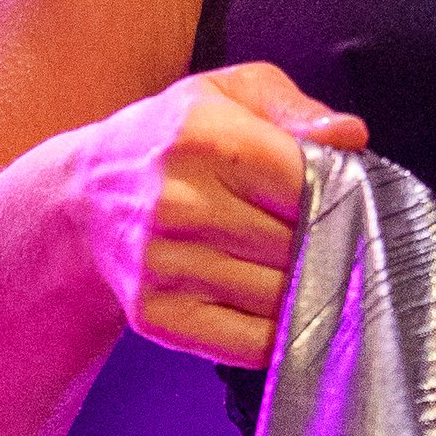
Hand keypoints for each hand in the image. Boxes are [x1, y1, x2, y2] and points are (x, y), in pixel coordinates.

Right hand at [69, 62, 367, 367]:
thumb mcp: (229, 93)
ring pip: (280, 296)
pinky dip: (280, 332)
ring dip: (310, 289)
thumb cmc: (174, 139)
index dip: (341, 196)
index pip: (306, 182)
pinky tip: (282, 307)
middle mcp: (180, 204)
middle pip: (297, 244)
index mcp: (205, 138)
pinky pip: (250, 341)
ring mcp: (164, 265)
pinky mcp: (157, 315)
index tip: (351, 200)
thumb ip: (295, 108)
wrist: (85, 199)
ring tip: (310, 268)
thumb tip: (351, 135)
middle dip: (329, 244)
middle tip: (337, 237)